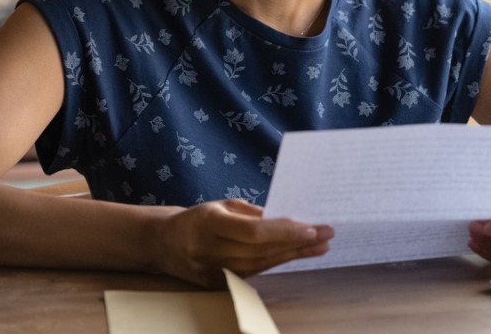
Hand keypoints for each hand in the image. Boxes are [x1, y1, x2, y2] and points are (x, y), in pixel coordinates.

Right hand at [156, 199, 333, 286]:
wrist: (164, 243)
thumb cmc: (198, 218)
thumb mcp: (222, 205)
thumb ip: (253, 213)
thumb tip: (286, 219)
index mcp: (208, 223)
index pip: (253, 232)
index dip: (284, 232)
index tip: (311, 227)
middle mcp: (209, 250)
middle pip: (261, 250)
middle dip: (297, 243)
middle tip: (326, 234)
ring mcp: (212, 271)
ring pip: (261, 264)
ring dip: (293, 255)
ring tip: (319, 245)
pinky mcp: (217, 284)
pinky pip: (254, 272)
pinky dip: (277, 262)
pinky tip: (296, 255)